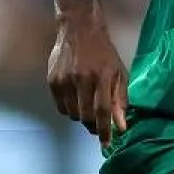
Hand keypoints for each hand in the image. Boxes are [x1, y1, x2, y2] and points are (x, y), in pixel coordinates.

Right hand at [47, 16, 129, 145]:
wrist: (79, 29)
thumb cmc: (103, 52)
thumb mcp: (119, 72)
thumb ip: (120, 99)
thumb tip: (121, 125)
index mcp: (102, 75)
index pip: (102, 110)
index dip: (105, 130)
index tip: (107, 144)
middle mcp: (82, 78)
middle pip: (85, 116)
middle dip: (93, 125)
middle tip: (98, 125)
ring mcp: (64, 80)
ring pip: (72, 114)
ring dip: (81, 117)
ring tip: (87, 106)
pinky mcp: (52, 80)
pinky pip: (61, 107)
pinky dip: (70, 109)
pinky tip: (76, 100)